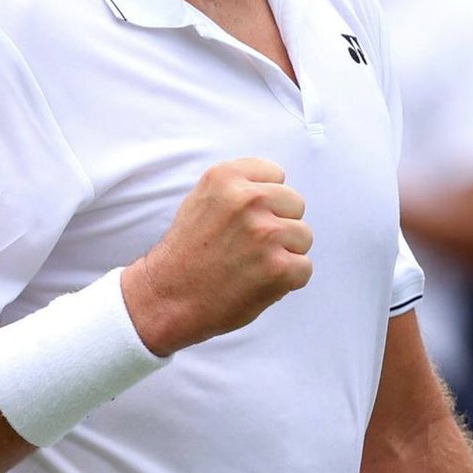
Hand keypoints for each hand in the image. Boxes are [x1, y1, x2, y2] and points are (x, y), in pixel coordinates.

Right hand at [121, 158, 311, 355]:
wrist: (167, 297)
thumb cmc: (186, 251)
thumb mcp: (201, 198)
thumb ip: (237, 186)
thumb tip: (275, 187)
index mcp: (227, 177)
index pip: (276, 175)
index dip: (264, 200)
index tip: (246, 219)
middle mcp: (247, 199)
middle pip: (295, 203)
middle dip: (278, 224)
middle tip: (249, 246)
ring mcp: (265, 233)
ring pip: (304, 235)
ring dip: (284, 253)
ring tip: (252, 264)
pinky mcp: (278, 267)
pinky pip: (304, 268)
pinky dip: (287, 280)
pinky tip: (259, 282)